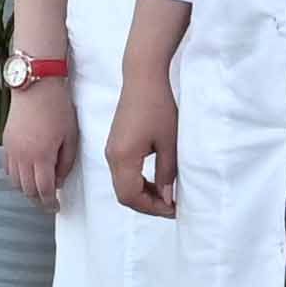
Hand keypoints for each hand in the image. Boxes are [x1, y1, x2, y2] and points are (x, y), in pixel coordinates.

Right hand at [1, 78, 76, 204]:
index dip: (50, 202)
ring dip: (26, 189)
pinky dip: (16, 177)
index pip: (44, 190)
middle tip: (47, 202)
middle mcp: (23, 156)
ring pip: (15, 182)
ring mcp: (11, 150)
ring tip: (37, 189)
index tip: (55, 206)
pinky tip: (25, 174)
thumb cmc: (56, 107)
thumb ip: (65, 162)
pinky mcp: (6, 143)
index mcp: (41, 156)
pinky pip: (7, 169)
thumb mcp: (70, 136)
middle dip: (38, 200)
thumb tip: (58, 179)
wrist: (36, 86)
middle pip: (27, 190)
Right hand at [105, 20, 181, 220]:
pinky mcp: (116, 143)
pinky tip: (156, 179)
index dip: (152, 208)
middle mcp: (111, 157)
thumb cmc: (158, 106)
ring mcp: (111, 149)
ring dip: (143, 193)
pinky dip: (138, 181)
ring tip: (167, 194)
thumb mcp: (169, 143)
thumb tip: (167, 198)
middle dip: (147, 204)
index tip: (173, 209)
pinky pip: (123, 172)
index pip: (131, 197)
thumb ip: (167, 174)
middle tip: (171, 206)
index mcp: (122, 158)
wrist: (143, 77)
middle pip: (124, 194)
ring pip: (123, 184)